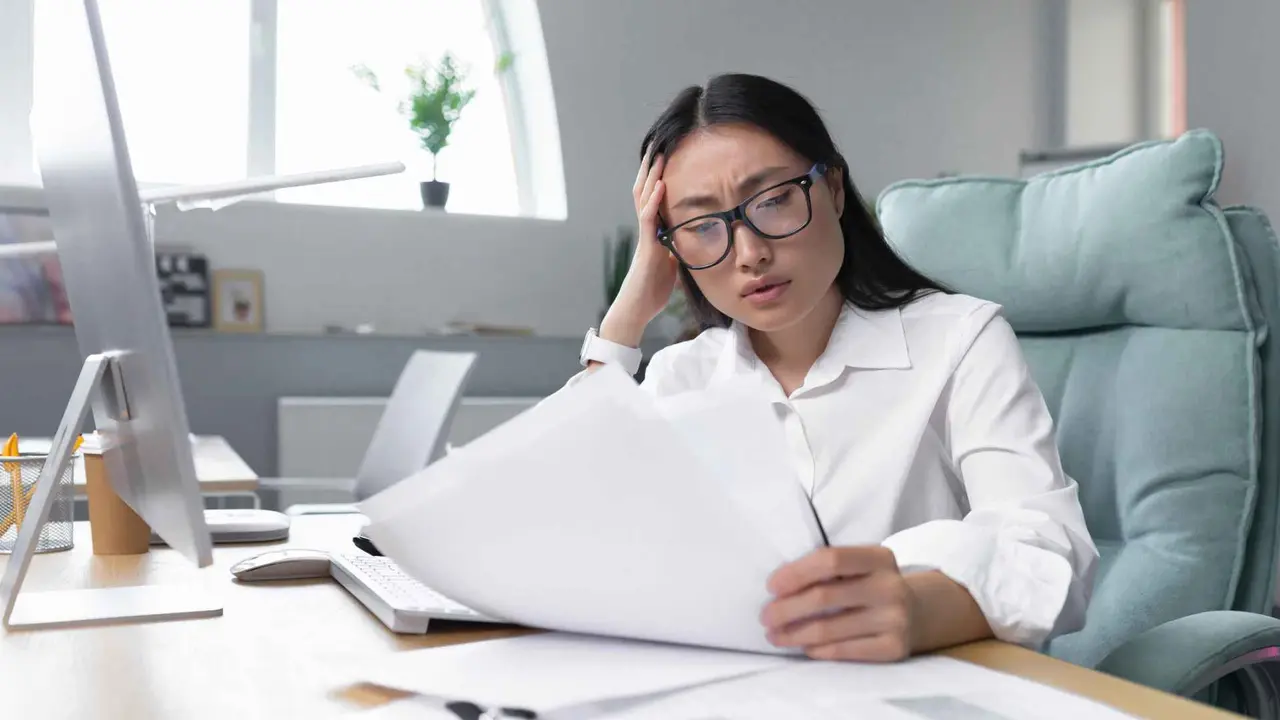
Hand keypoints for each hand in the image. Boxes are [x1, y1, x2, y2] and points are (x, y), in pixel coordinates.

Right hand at [599, 148, 679, 347]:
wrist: (637, 310)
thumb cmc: (653, 291)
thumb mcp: (672, 264)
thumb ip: (678, 248)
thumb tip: (692, 240)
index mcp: (654, 233)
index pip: (654, 199)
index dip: (657, 178)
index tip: (665, 157)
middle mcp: (647, 231)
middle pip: (644, 192)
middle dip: (651, 169)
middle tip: (658, 145)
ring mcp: (645, 238)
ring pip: (643, 200)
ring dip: (651, 177)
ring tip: (657, 156)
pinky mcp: (646, 248)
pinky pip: (648, 220)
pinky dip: (654, 201)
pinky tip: (660, 186)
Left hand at [761, 546, 914, 661]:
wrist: (918, 614)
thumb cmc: (870, 586)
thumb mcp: (860, 568)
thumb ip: (828, 570)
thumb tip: (778, 589)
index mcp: (879, 558)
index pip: (830, 559)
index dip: (796, 572)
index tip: (771, 586)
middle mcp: (891, 586)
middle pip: (825, 596)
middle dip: (786, 608)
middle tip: (765, 617)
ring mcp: (895, 619)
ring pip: (829, 629)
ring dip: (793, 633)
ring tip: (774, 635)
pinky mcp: (894, 648)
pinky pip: (844, 651)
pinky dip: (817, 650)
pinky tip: (803, 647)